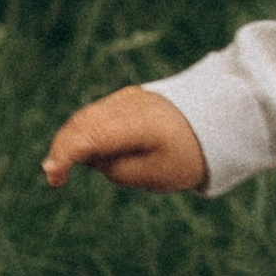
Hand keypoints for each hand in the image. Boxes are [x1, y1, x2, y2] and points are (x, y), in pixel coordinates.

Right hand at [42, 86, 206, 193]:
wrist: (222, 119)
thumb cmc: (189, 154)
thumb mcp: (152, 174)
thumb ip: (114, 169)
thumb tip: (89, 158)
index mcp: (131, 123)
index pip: (84, 136)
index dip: (63, 156)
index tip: (54, 178)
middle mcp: (125, 105)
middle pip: (80, 124)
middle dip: (63, 149)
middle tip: (56, 177)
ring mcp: (127, 98)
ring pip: (87, 116)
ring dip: (74, 139)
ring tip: (70, 166)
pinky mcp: (131, 98)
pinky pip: (100, 113)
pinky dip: (88, 130)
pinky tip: (89, 150)